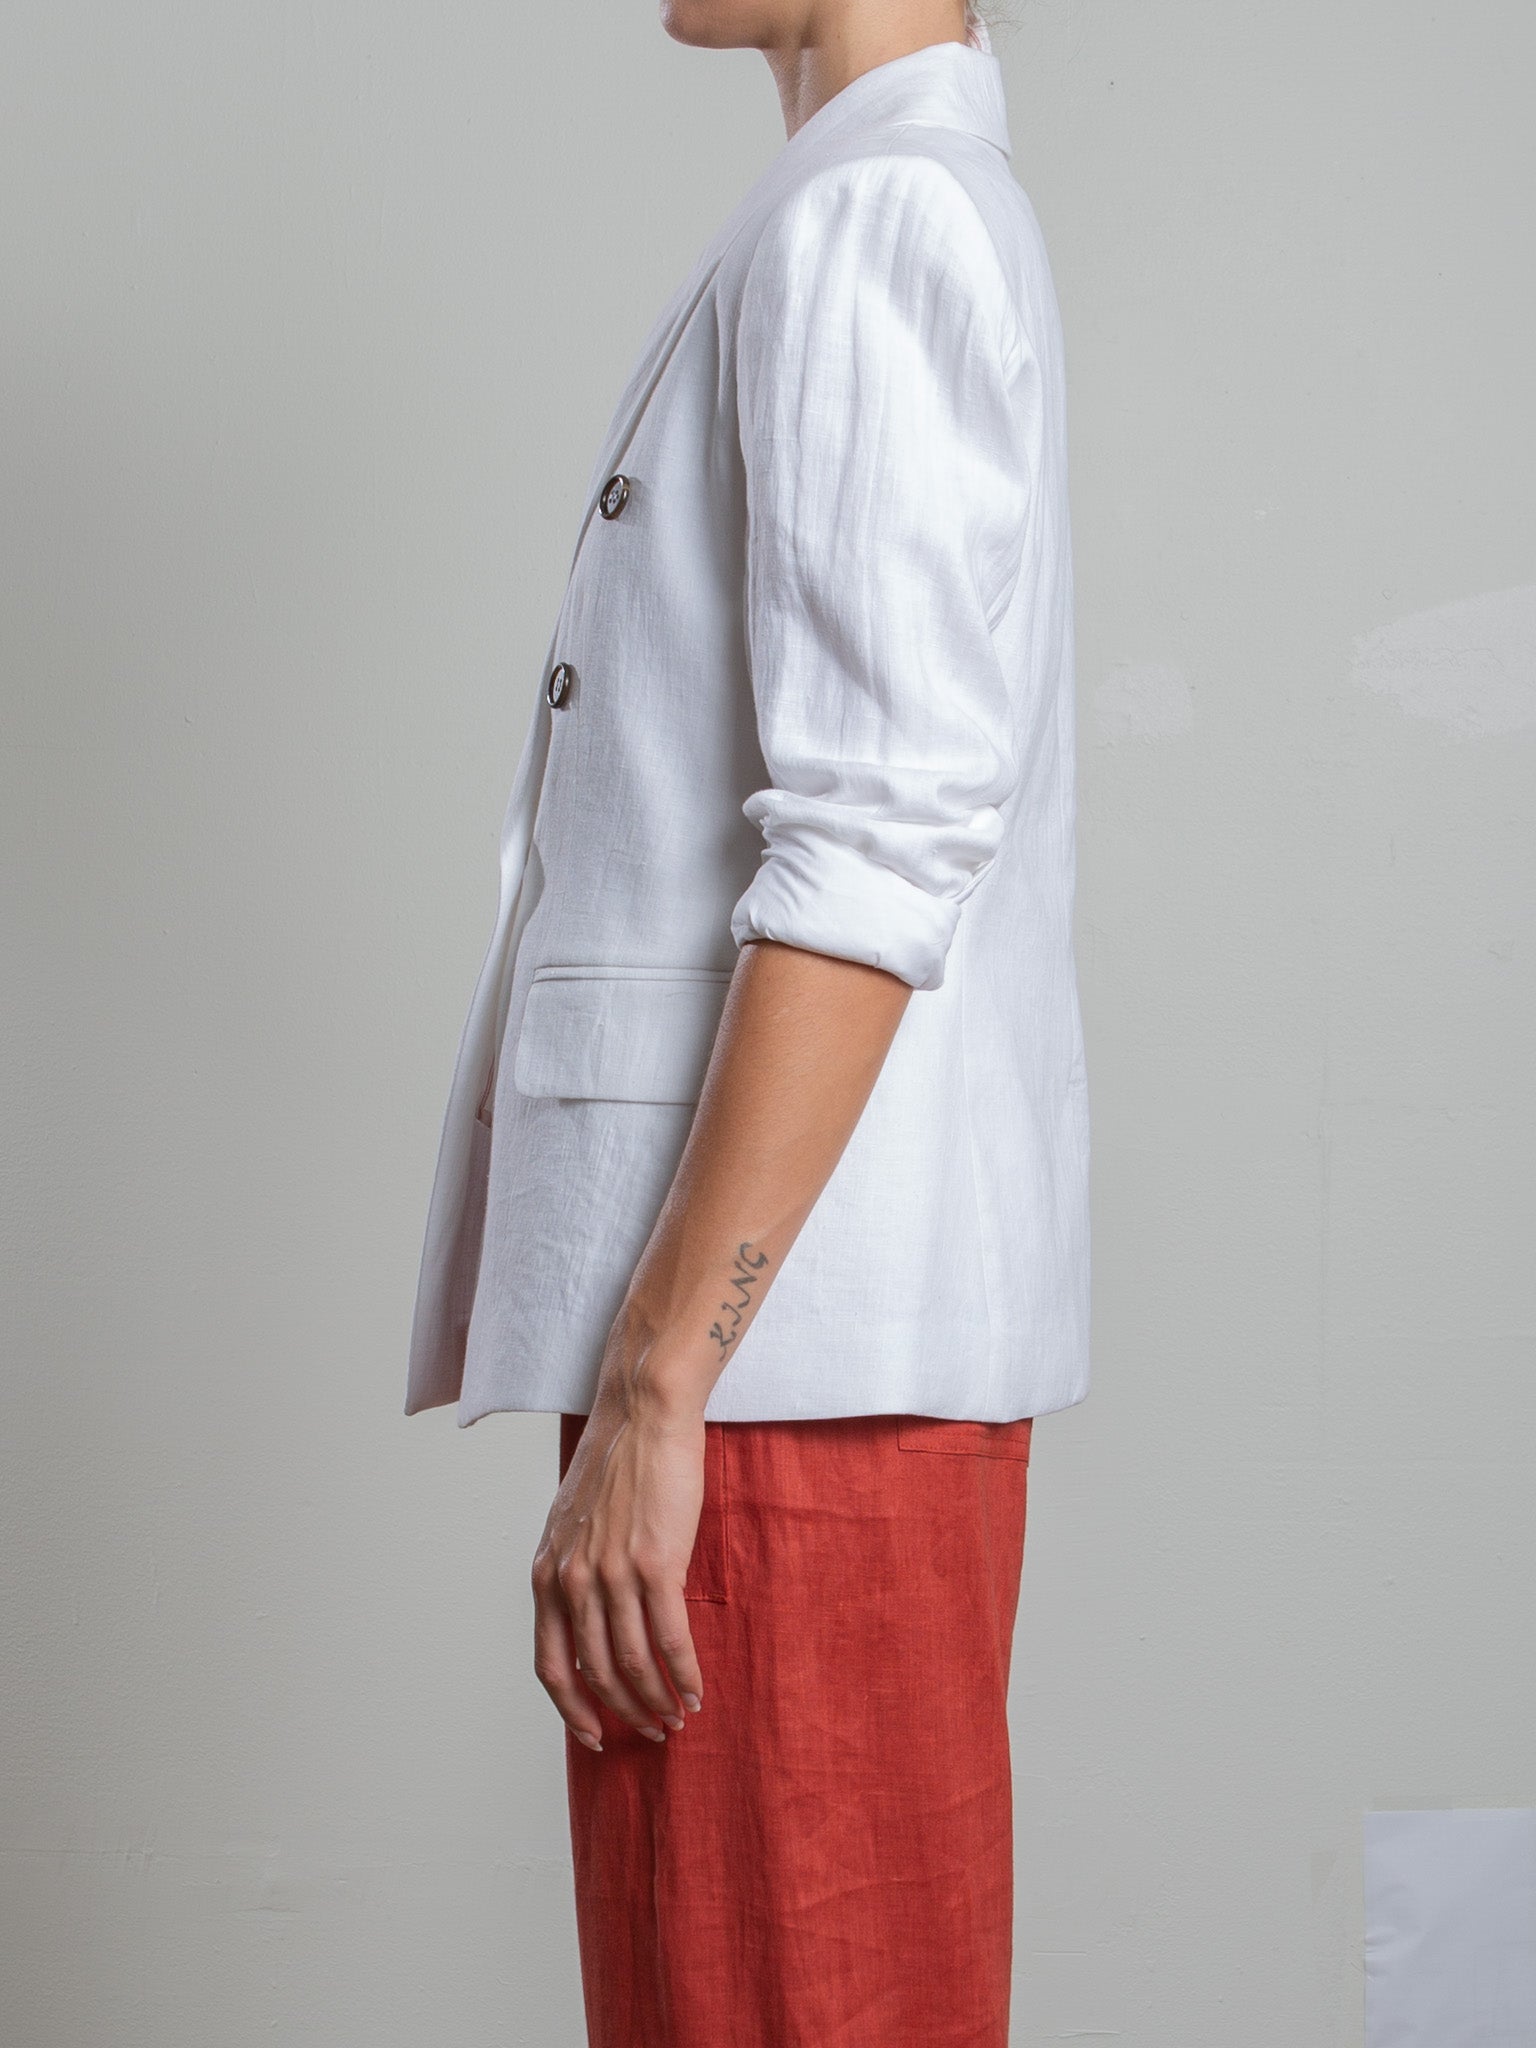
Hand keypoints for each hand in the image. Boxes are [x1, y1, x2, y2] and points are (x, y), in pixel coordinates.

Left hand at [530, 1378, 706, 1751]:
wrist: (644, 1413)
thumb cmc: (616, 1462)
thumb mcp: (573, 1523)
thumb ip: (575, 1571)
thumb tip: (592, 1620)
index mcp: (547, 1573)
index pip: (550, 1665)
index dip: (570, 1710)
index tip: (592, 1735)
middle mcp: (573, 1581)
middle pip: (595, 1674)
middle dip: (625, 1712)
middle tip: (652, 1730)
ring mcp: (613, 1575)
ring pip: (633, 1665)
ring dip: (657, 1701)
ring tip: (678, 1718)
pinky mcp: (656, 1565)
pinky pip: (670, 1640)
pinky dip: (686, 1675)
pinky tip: (698, 1691)